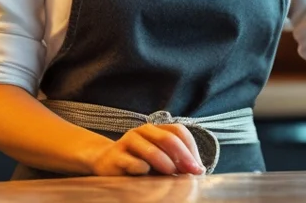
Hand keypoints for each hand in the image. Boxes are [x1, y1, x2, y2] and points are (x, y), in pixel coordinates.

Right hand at [86, 123, 204, 175]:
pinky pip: (132, 162)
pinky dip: (143, 169)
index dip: (192, 149)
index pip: (179, 131)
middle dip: (184, 156)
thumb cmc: (137, 162)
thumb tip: (200, 171)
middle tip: (192, 172)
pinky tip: (147, 175)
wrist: (105, 162)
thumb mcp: (158, 159)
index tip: (198, 168)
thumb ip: (176, 161)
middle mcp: (142, 132)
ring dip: (165, 163)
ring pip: (151, 149)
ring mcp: (128, 142)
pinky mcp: (115, 157)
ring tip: (172, 173)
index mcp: (155, 130)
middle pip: (168, 138)